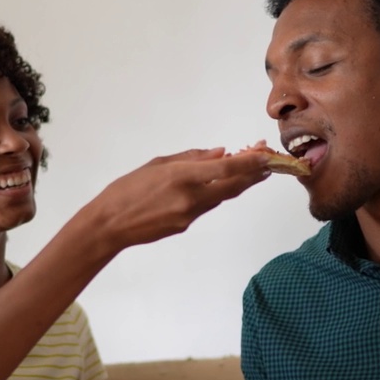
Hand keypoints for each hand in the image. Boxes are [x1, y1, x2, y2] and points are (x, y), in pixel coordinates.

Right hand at [85, 147, 269, 250]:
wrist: (110, 225)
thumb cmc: (126, 189)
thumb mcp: (157, 164)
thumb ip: (192, 158)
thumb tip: (220, 153)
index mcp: (182, 177)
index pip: (227, 168)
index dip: (250, 162)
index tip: (266, 154)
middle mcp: (191, 197)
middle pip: (233, 186)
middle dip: (254, 174)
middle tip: (269, 162)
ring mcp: (190, 215)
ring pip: (222, 197)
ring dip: (238, 183)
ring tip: (252, 170)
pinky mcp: (186, 225)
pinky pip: (207, 206)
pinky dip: (217, 193)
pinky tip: (220, 185)